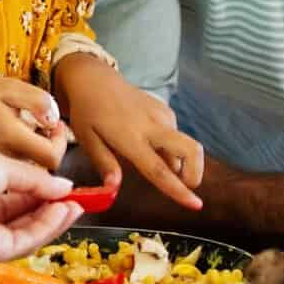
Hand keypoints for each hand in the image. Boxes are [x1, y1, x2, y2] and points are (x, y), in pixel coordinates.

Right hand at [0, 77, 71, 167]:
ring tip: (30, 126)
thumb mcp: (10, 87)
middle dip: (52, 145)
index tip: (55, 124)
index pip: (52, 158)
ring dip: (38, 149)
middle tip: (46, 123)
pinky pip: (19, 166)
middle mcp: (5, 157)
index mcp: (10, 137)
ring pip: (32, 167)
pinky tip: (17, 134)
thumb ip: (38, 101)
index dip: (61, 142)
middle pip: (45, 167)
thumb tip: (55, 120)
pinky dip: (25, 152)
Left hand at [0, 148, 85, 263]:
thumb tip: (65, 186)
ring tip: (75, 205)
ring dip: (54, 220)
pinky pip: (27, 240)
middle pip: (23, 222)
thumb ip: (34, 180)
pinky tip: (62, 210)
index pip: (13, 204)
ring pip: (28, 234)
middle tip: (76, 201)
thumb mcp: (1, 168)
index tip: (64, 190)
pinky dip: (47, 226)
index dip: (40, 197)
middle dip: (51, 211)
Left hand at [53, 56, 203, 210]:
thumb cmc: (87, 111)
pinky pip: (175, 135)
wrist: (94, 78)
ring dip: (177, 162)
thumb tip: (114, 188)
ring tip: (150, 160)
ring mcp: (162, 115)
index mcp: (130, 138)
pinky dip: (170, 148)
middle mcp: (152, 126)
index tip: (196, 205)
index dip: (179, 190)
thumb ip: (104, 163)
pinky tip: (148, 144)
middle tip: (184, 185)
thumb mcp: (87, 139)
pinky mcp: (165, 109)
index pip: (159, 169)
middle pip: (190, 150)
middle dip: (195, 174)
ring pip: (183, 146)